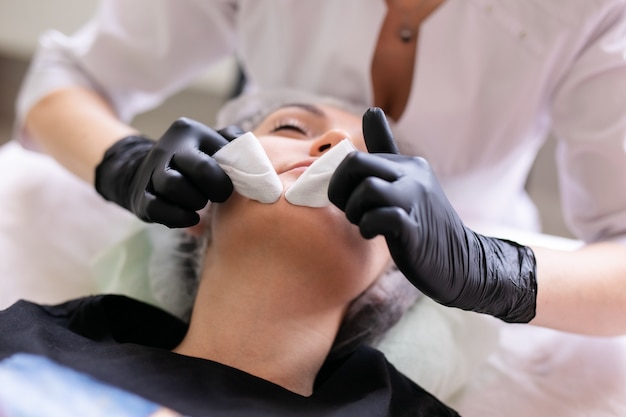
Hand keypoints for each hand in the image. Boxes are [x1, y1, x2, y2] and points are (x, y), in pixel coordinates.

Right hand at [95, 118, 241, 227]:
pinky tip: (192, 218)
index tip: (232, 182)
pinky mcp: (141, 197)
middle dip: (217, 188)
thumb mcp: (213, 143)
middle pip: (200, 168)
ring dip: (196, 201)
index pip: (221, 151)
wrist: (146, 172)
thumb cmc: (193, 160)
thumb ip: (236, 144)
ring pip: (174, 185)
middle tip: (220, 196)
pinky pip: (158, 208)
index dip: (231, 173)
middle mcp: (168, 147)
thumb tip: (255, 160)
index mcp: (190, 131)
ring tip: (201, 204)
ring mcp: (152, 171)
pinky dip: (180, 218)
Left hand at [328, 108, 536, 322]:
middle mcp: (412, 175)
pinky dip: (367, 227)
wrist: (460, 260)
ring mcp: (415, 200)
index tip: (346, 194)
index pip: (358, 154)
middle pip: (355, 163)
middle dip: (339, 189)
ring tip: (363, 222)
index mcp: (407, 164)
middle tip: (349, 208)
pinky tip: (373, 233)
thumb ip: (386, 149)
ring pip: (366, 188)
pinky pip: (380, 217)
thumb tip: (371, 110)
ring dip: (354, 211)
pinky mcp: (414, 228)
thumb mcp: (407, 181)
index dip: (339, 176)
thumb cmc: (423, 220)